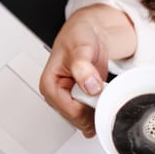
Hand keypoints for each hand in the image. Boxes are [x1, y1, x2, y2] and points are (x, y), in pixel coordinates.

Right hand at [39, 4, 135, 137]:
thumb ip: (83, 67)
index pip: (71, 111)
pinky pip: (92, 115)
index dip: (89, 106)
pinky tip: (104, 95)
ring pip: (86, 120)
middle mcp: (58, 97)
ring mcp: (70, 101)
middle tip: (103, 88)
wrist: (89, 34)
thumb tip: (90, 86)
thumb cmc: (78, 37)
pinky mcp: (81, 102)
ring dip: (99, 109)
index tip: (100, 92)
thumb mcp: (81, 48)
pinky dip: (101, 108)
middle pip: (79, 119)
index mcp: (50, 86)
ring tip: (103, 88)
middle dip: (94, 108)